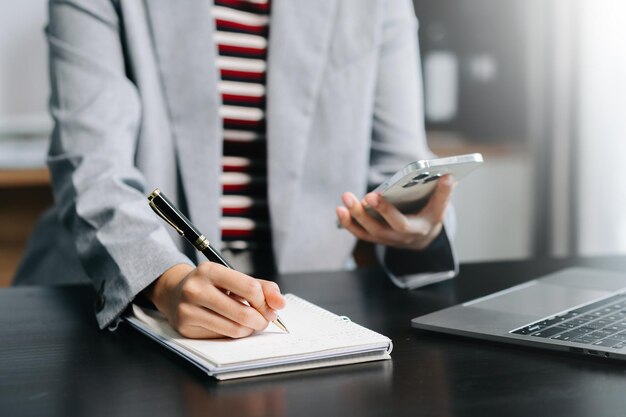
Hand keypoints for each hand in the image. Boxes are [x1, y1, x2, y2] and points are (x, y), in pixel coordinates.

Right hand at [144, 262, 285, 338]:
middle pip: (243, 313)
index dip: (265, 301)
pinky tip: (231, 324)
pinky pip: (221, 337)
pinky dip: (234, 333)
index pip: (250, 288)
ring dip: (249, 329)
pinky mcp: (186, 328)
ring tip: (250, 322)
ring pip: (234, 329)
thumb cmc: (211, 284)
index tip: (269, 306)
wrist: (174, 291)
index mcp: (210, 270)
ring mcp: (188, 310)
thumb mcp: (234, 277)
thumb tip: (280, 303)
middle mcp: (195, 289)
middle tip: (264, 319)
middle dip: (261, 320)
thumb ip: (262, 287)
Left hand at [336, 174, 455, 250]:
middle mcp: (403, 238)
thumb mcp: (441, 206)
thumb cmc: (430, 214)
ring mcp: (388, 240)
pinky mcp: (377, 238)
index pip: (404, 221)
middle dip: (371, 212)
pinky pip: (360, 233)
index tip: (376, 194)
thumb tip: (448, 175)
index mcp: (421, 228)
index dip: (389, 209)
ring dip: (354, 216)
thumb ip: (444, 193)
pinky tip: (340, 209)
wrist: (422, 238)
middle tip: (362, 196)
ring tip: (345, 199)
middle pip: (384, 228)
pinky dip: (348, 223)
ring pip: (369, 232)